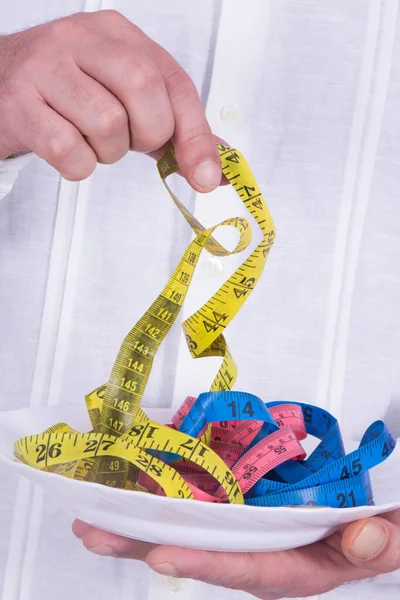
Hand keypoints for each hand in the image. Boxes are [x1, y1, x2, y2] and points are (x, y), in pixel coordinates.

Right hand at [0, 10, 221, 190]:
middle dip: (147, 134)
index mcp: (116, 34)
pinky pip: (70, 151)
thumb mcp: (124, 96)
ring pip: (107, 123)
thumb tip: (215, 166)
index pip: (173, 81)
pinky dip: (78, 165)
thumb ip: (171, 127)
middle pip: (144, 89)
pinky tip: (67, 149)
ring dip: (108, 152)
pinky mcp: (18, 103)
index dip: (195, 134)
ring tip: (90, 140)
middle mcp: (80, 39)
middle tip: (129, 141)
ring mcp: (45, 68)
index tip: (206, 175)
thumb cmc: (69, 93)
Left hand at [72, 510, 399, 597]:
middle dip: (146, 544)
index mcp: (300, 564)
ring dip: (147, 516)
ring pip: (195, 522)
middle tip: (94, 534)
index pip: (249, 568)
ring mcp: (253, 521)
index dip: (206, 563)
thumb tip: (363, 540)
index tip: (162, 557)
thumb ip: (382, 543)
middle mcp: (266, 546)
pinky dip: (172, 488)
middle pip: (202, 550)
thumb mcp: (394, 533)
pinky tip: (139, 480)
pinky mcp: (249, 497)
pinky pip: (206, 495)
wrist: (382, 500)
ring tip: (97, 511)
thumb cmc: (384, 521)